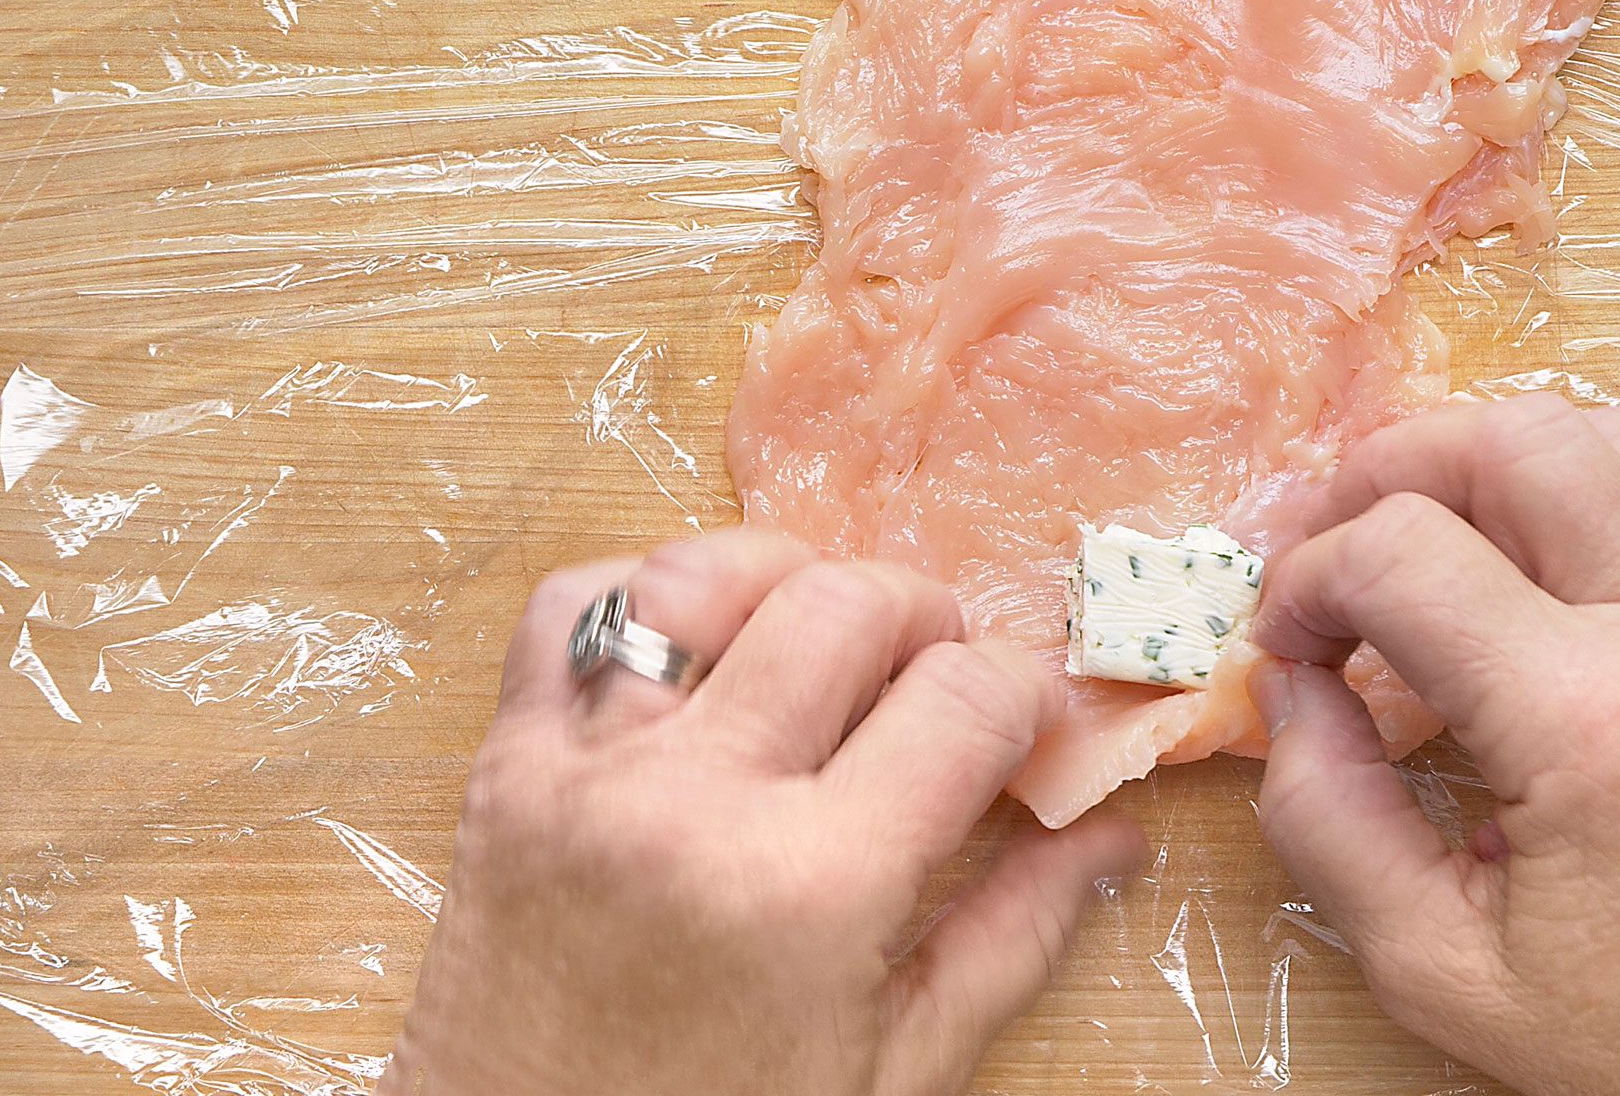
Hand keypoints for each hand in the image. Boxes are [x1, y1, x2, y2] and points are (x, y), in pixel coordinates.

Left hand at [384, 529, 1144, 1095]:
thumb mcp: (894, 1070)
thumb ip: (1014, 935)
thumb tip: (1115, 837)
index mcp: (814, 886)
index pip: (964, 699)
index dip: (1024, 692)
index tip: (1026, 720)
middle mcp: (697, 800)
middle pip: (846, 602)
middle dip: (924, 618)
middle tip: (935, 683)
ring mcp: (586, 772)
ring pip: (703, 574)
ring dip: (786, 583)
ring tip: (819, 646)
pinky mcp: (504, 769)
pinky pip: (567, 609)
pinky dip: (642, 595)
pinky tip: (698, 650)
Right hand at [1249, 395, 1619, 1095]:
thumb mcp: (1439, 970)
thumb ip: (1327, 817)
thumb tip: (1288, 688)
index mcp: (1598, 721)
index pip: (1406, 553)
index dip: (1309, 578)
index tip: (1286, 648)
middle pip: (1514, 438)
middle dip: (1390, 471)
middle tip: (1334, 554)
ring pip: (1608, 432)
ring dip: (1491, 462)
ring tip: (1426, 543)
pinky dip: (1579, 490)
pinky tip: (1526, 571)